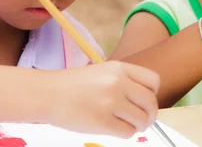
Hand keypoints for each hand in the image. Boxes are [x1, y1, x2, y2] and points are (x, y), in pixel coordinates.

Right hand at [45, 61, 159, 137]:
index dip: (152, 94)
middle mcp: (118, 83)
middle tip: (142, 119)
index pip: (153, 81)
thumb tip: (146, 101)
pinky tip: (114, 128)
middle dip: (149, 115)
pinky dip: (124, 133)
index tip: (144, 101)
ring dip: (137, 125)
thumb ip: (124, 81)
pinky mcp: (103, 121)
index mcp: (119, 68)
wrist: (47, 93)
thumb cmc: (73, 85)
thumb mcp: (102, 71)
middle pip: (151, 103)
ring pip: (142, 120)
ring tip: (125, 123)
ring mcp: (111, 102)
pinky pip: (127, 132)